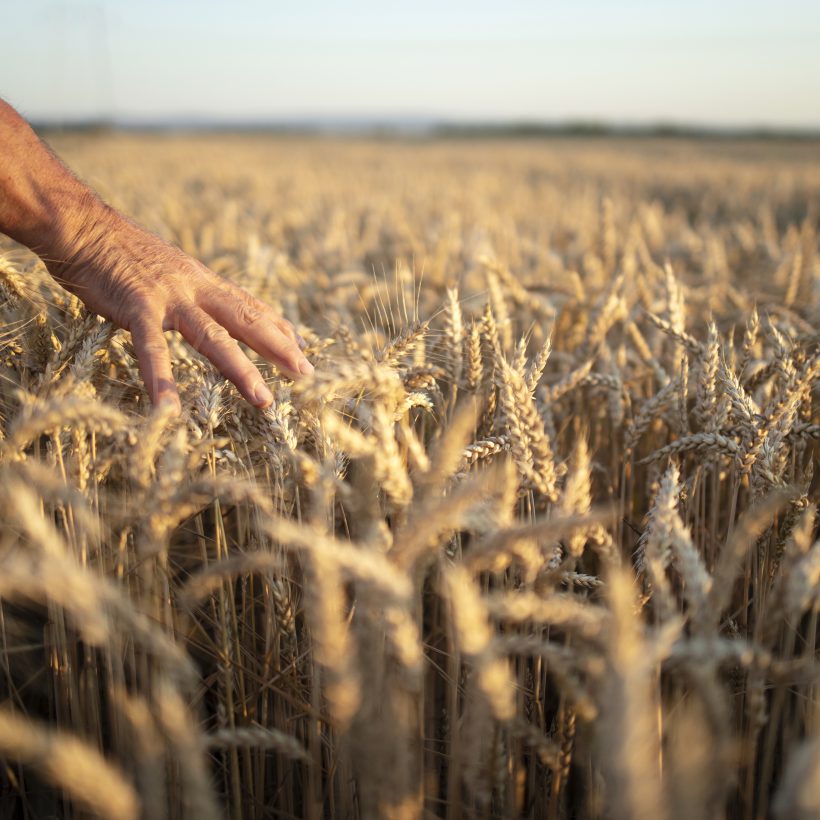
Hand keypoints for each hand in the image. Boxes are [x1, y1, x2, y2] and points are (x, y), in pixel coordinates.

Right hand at [46, 202, 311, 411]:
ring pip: (213, 337)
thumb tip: (212, 305)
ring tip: (263, 399)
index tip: (301, 346)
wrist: (82, 226)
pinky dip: (161, 379)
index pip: (248, 305)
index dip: (276, 326)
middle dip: (278, 348)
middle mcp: (195, 287)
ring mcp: (169, 298)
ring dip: (240, 370)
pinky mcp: (137, 307)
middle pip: (246, 320)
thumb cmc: (120, 250)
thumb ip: (193, 289)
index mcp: (202, 280)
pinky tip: (168, 410)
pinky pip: (152, 349)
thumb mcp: (169, 268)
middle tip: (305, 374)